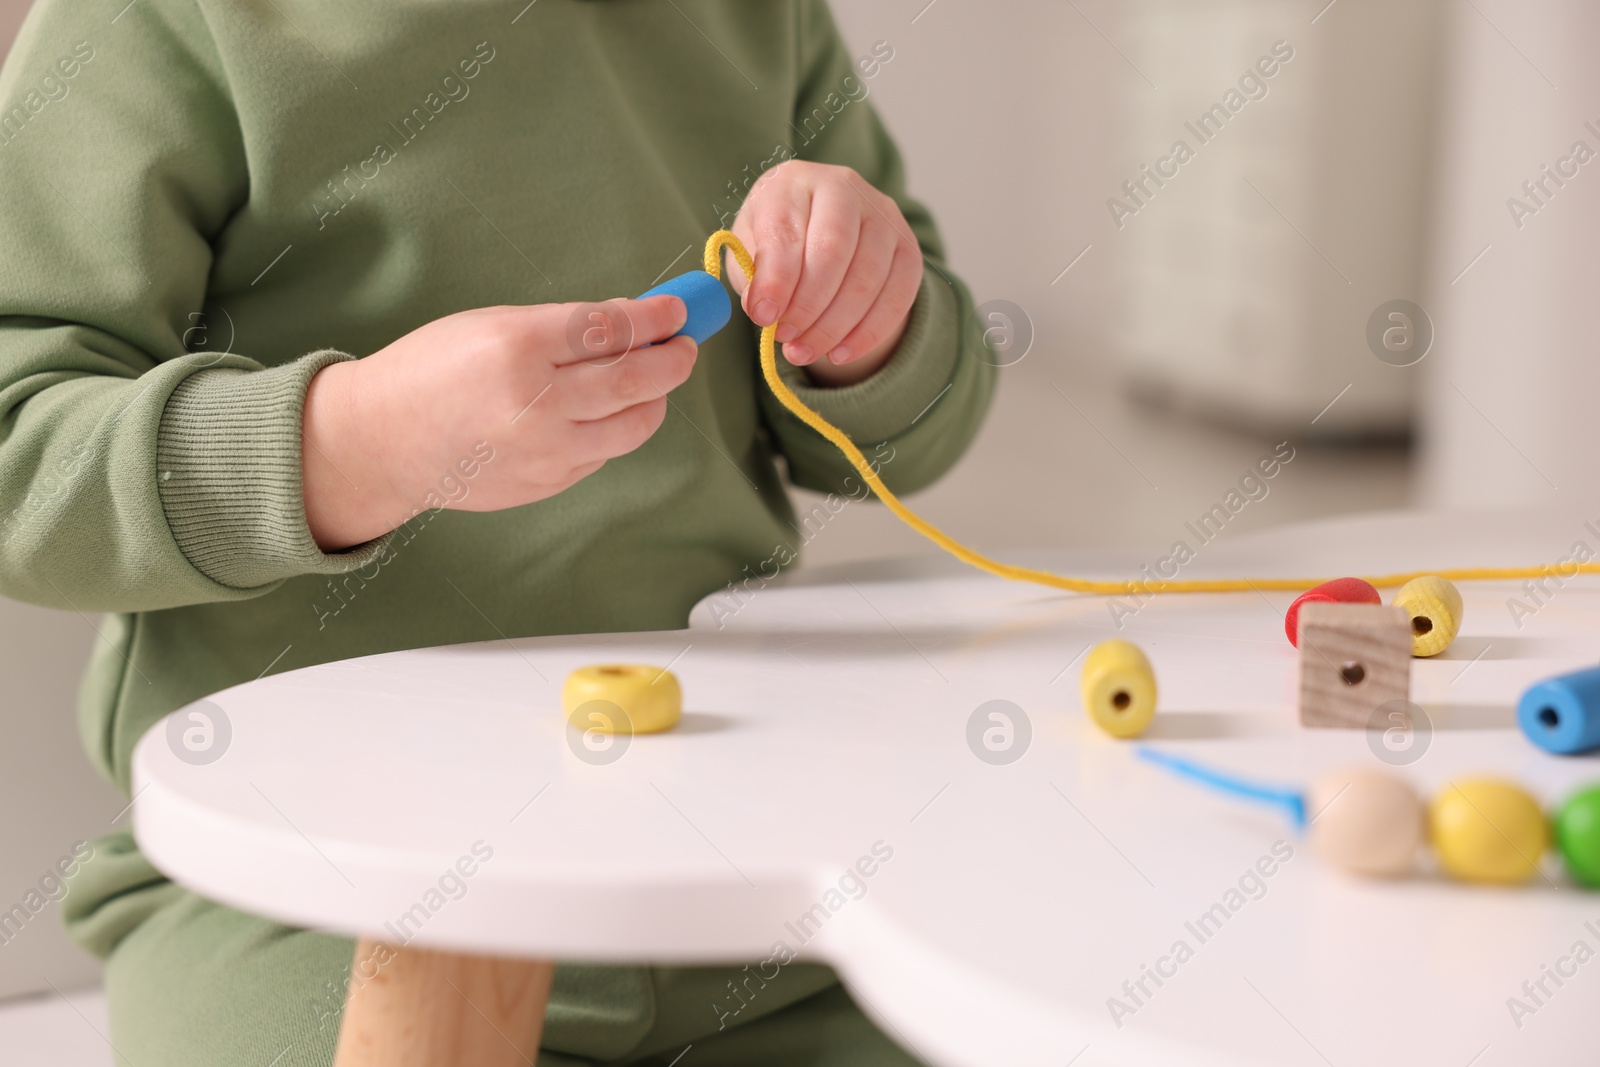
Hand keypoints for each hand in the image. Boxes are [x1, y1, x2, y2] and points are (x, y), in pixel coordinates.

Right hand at [301, 296, 695, 549]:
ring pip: (634, 425)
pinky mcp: (549, 483)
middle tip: (684, 347)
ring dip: (655, 399)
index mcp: (518, 348)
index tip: (679, 312)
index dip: (658, 319)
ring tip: (652, 380)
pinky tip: (604, 411)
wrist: (383, 441)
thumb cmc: (433, 371)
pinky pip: (605, 451)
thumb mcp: (491, 325)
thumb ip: (564, 327)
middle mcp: (537, 403)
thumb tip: (634, 322)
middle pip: (637, 380)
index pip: (612, 329)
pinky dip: (616, 427)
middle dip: (673, 360)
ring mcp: (546, 451)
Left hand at [728, 161, 921, 386]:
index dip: (775, 280)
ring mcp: (883, 215)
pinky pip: (897, 297)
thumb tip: (765, 312)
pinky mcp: (908, 247)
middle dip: (807, 306)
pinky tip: (840, 354)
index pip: (786, 231)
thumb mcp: (751, 249)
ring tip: (804, 351)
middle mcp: (844, 187)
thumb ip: (753, 276)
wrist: (819, 230)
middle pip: (832, 252)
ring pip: (866, 279)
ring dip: (833, 327)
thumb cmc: (778, 241)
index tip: (762, 317)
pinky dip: (868, 334)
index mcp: (794, 182)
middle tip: (785, 339)